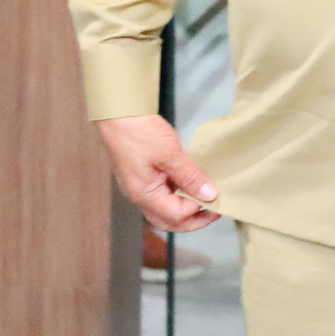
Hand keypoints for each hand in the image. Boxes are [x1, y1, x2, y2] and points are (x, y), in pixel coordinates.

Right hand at [96, 113, 220, 232]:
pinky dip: (176, 197)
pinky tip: (189, 187)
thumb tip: (209, 195)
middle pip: (168, 221)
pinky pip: (160, 196)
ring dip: (185, 211)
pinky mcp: (141, 177)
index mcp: (144, 194)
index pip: (176, 215)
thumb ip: (190, 176)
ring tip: (205, 201)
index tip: (216, 199)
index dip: (198, 210)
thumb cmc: (139, 132)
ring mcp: (139, 187)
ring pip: (164, 211)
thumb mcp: (170, 154)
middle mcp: (139, 196)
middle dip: (193, 221)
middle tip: (215, 212)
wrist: (118, 114)